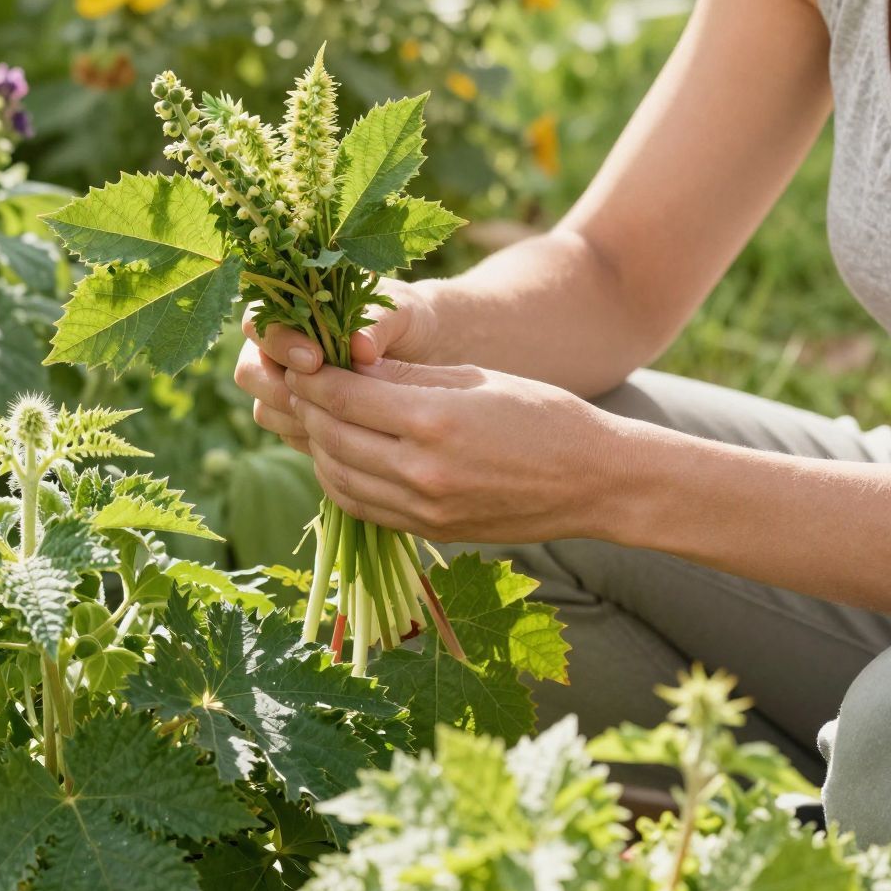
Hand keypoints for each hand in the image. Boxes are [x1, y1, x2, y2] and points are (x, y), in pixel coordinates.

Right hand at [233, 277, 442, 458]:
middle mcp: (277, 349)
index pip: (258, 323)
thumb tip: (359, 348)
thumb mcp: (399, 310)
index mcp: (288, 309)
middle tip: (320, 396)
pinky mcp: (300, 417)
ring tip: (338, 417)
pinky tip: (345, 434)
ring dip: (294, 416)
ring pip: (264, 408)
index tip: (315, 359)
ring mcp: (284, 386)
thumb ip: (376, 322)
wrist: (424, 350)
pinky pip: (288, 433)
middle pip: (250, 372)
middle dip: (279, 387)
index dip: (279, 344)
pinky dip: (310, 436)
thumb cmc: (406, 318)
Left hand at [284, 353, 631, 544]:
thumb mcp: (474, 378)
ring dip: (317, 447)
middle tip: (296, 386)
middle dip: (306, 408)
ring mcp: (424, 508)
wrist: (594, 480)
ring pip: (338, 478)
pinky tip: (340, 457)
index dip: (310, 377)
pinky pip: (363, 507)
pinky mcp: (430, 531)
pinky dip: (340, 481)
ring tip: (314, 419)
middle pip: (332, 437)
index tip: (297, 359)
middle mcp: (422, 470)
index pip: (343, 396)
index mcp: (434, 419)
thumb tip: (346, 364)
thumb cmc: (541, 414)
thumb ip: (406, 376)